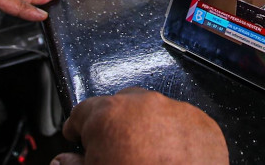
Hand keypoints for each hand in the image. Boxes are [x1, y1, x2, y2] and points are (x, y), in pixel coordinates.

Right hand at [53, 88, 228, 164]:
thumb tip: (62, 163)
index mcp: (107, 115)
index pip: (82, 112)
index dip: (77, 129)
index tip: (78, 138)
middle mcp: (142, 105)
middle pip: (118, 107)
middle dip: (114, 126)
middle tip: (114, 153)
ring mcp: (174, 111)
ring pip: (152, 113)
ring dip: (146, 129)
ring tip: (146, 159)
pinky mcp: (202, 123)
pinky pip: (181, 124)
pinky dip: (175, 138)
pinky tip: (170, 160)